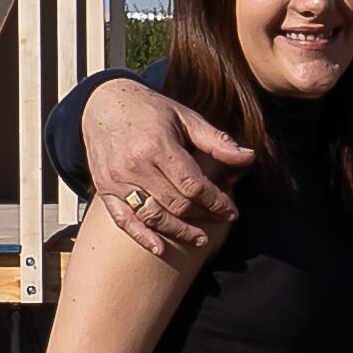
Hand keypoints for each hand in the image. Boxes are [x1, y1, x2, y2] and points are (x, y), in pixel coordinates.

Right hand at [82, 83, 249, 256]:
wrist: (102, 104)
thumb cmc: (151, 111)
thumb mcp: (186, 118)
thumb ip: (217, 141)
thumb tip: (249, 157)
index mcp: (157, 146)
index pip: (193, 185)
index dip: (216, 202)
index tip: (232, 211)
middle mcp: (135, 165)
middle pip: (176, 203)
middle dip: (203, 216)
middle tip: (220, 221)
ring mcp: (116, 179)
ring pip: (153, 215)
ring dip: (179, 231)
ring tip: (200, 239)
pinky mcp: (104, 188)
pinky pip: (122, 219)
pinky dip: (141, 236)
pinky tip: (159, 249)